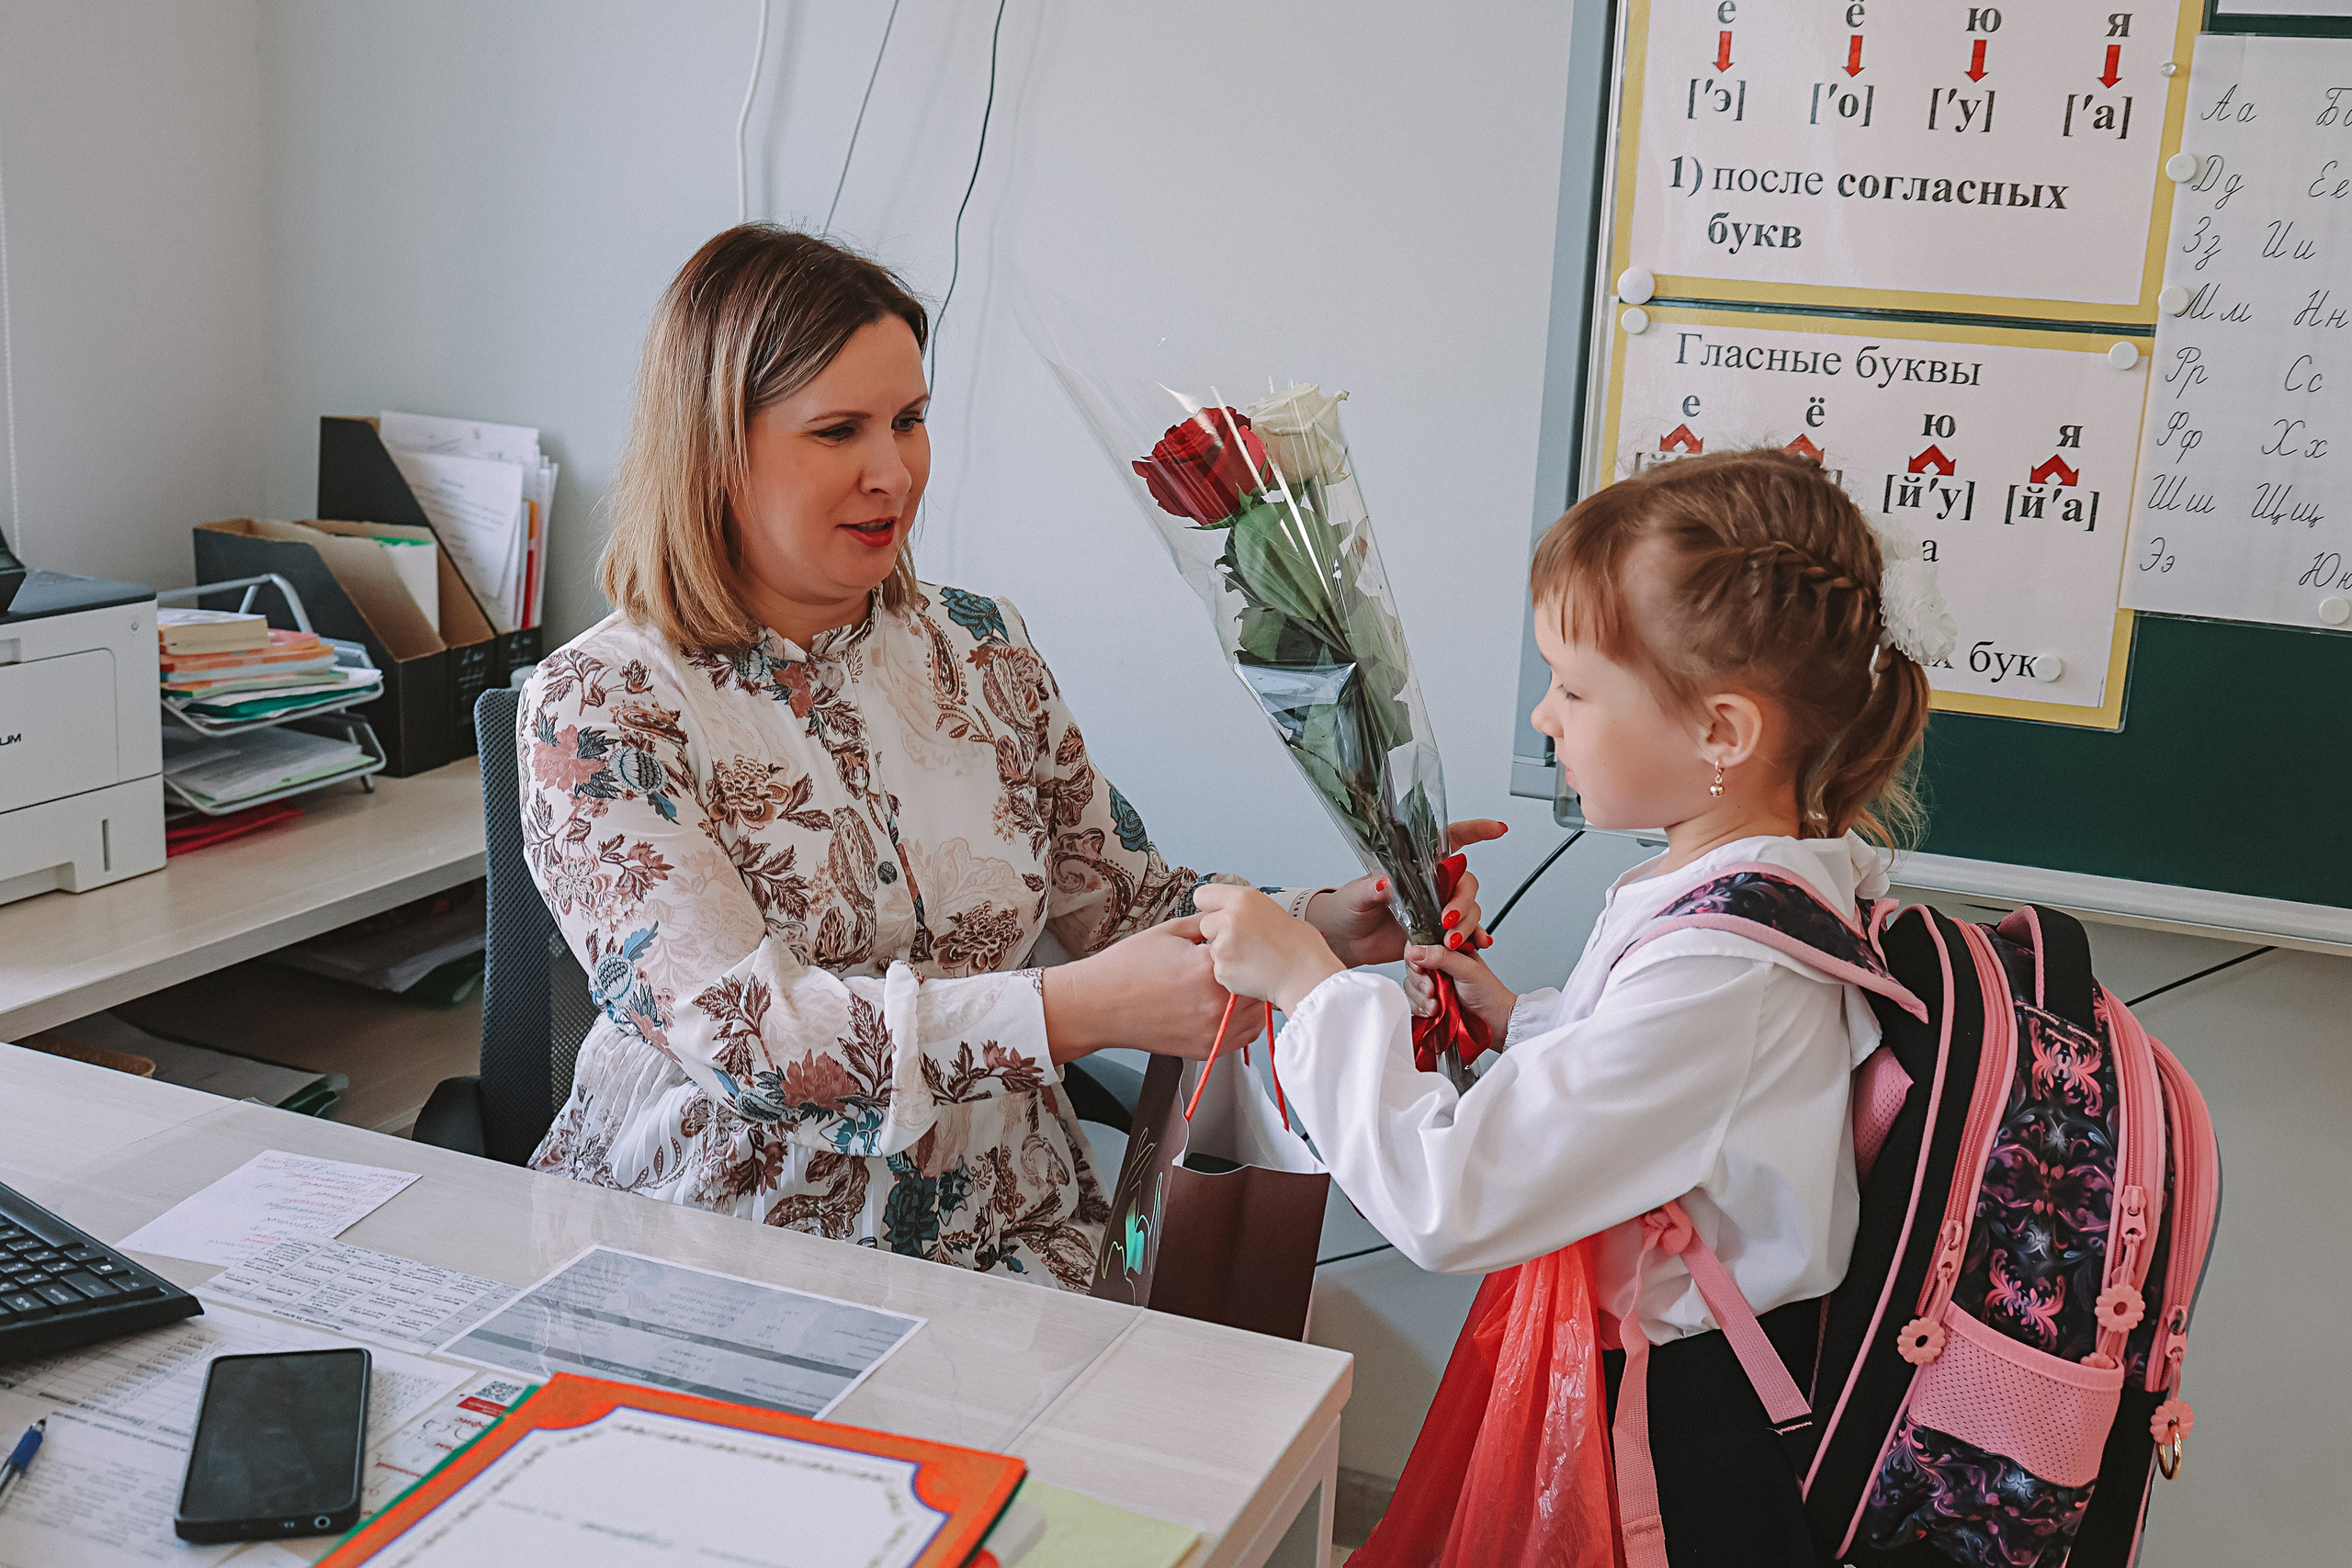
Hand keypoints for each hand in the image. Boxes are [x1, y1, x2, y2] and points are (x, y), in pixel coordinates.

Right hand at [1040, 918, 1264, 1063]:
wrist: (1097, 1005)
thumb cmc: (1125, 969)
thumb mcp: (1168, 932)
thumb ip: (1204, 924)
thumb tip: (1225, 919)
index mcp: (1207, 967)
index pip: (1250, 952)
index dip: (1247, 945)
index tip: (1244, 941)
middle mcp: (1214, 1002)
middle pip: (1257, 984)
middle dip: (1252, 971)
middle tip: (1245, 962)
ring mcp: (1212, 1030)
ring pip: (1257, 1012)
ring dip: (1252, 997)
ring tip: (1236, 985)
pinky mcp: (1206, 1048)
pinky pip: (1243, 1036)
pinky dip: (1243, 1021)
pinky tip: (1229, 1006)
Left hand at [1193, 885, 1346, 1014]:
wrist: (1307, 976)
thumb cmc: (1298, 945)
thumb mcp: (1270, 910)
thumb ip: (1243, 909)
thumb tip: (1227, 913)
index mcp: (1242, 898)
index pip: (1202, 896)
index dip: (1211, 907)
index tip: (1218, 915)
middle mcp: (1228, 918)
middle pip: (1205, 925)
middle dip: (1219, 933)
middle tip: (1245, 941)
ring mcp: (1223, 946)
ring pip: (1213, 949)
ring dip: (1227, 954)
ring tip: (1254, 959)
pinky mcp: (1222, 970)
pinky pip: (1219, 970)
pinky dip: (1232, 973)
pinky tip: (1254, 972)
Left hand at [1306, 819, 1507, 966]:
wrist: (1345, 938)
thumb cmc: (1348, 907)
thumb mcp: (1357, 895)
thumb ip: (1372, 888)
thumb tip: (1386, 882)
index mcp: (1414, 865)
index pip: (1449, 840)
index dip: (1475, 831)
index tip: (1497, 828)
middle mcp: (1430, 885)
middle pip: (1466, 884)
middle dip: (1463, 902)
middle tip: (1447, 921)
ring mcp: (1436, 909)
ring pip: (1469, 910)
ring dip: (1467, 924)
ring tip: (1450, 942)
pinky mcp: (1436, 933)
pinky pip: (1464, 933)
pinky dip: (1473, 939)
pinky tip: (1477, 945)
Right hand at [1403, 942, 1517, 1044]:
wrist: (1495, 1022)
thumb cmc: (1489, 993)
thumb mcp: (1467, 969)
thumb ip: (1442, 956)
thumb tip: (1415, 951)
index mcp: (1449, 949)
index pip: (1420, 944)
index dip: (1415, 957)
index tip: (1420, 969)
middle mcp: (1438, 964)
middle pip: (1412, 966)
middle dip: (1419, 981)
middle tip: (1432, 990)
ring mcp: (1433, 983)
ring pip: (1410, 984)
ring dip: (1420, 997)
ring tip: (1436, 1005)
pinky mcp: (1429, 1000)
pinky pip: (1412, 1001)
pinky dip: (1419, 1007)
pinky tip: (1433, 1011)